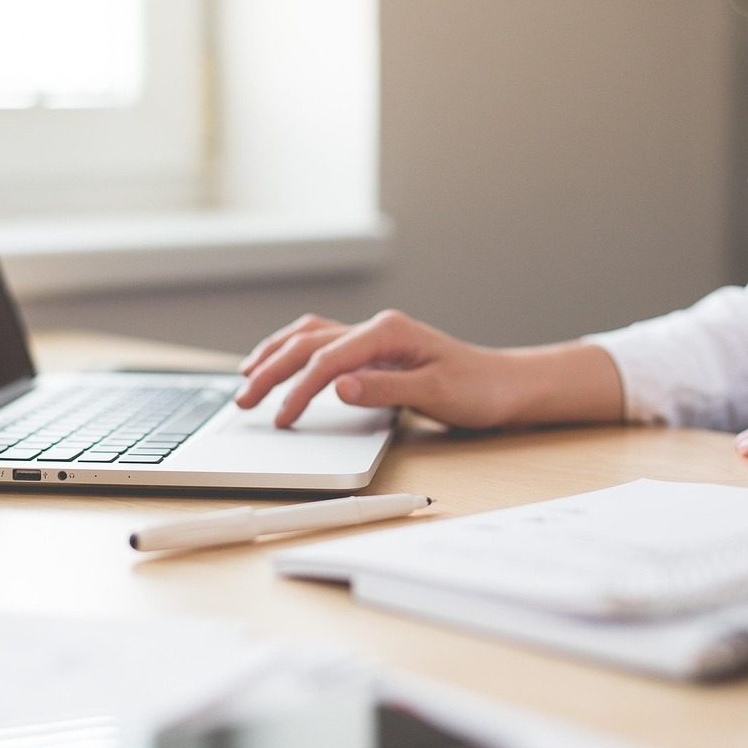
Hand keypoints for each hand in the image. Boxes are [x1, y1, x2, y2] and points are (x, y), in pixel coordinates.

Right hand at [235, 310, 517, 428]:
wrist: (504, 385)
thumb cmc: (477, 389)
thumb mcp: (434, 393)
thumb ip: (384, 389)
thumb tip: (337, 387)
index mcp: (388, 332)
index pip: (327, 360)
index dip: (298, 390)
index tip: (281, 419)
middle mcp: (376, 328)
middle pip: (308, 343)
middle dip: (270, 370)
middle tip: (243, 400)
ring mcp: (373, 337)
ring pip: (309, 336)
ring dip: (275, 354)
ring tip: (246, 376)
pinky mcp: (374, 350)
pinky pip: (322, 343)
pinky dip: (294, 352)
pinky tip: (281, 363)